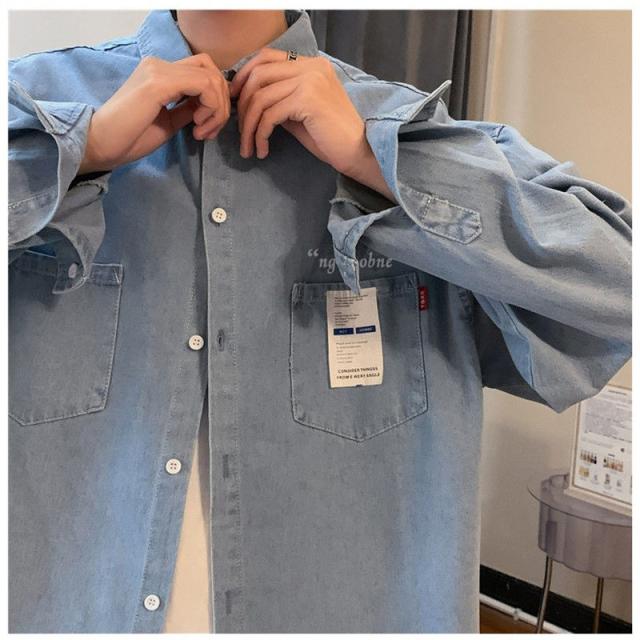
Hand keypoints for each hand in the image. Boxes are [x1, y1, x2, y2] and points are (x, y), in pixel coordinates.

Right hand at [79, 53, 230, 173]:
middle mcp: (159, 64)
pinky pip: (204, 85)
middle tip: (208, 131)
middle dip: (221, 104)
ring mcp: (158, 70)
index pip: (202, 71)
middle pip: (211, 70)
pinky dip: (210, 108)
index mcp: (160, 72)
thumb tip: (211, 106)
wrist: (103, 144)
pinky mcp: (159, 82)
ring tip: (201, 132)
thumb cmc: (131, 137)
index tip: (206, 128)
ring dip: (217, 110)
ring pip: (211, 78)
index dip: (215, 99)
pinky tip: (196, 126)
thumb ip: (188, 109)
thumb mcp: (170, 121)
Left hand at [229, 47, 368, 174]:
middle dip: (242, 104)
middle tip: (239, 131)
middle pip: (259, 75)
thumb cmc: (331, 137)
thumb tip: (249, 100)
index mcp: (312, 65)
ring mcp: (310, 81)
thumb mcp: (301, 112)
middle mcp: (311, 67)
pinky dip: (260, 134)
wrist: (358, 152)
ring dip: (248, 126)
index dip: (244, 76)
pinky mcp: (308, 100)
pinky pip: (270, 115)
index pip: (267, 57)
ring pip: (261, 98)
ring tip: (248, 148)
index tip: (234, 100)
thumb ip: (280, 100)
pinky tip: (263, 150)